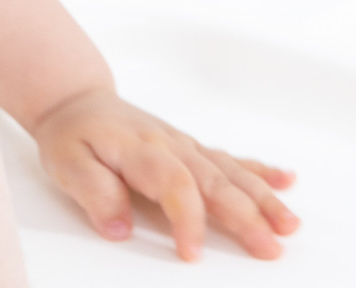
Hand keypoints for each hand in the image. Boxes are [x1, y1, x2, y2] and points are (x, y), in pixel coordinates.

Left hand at [31, 87, 298, 260]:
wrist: (75, 101)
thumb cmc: (71, 134)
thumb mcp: (66, 162)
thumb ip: (94, 193)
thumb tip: (119, 228)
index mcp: (141, 150)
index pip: (175, 185)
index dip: (188, 220)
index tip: (192, 254)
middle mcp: (171, 145)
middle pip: (215, 181)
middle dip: (246, 216)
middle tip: (271, 248)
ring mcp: (185, 146)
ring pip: (230, 171)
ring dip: (262, 198)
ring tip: (289, 225)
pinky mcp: (190, 149)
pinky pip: (230, 158)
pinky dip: (259, 169)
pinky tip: (287, 181)